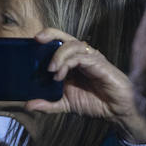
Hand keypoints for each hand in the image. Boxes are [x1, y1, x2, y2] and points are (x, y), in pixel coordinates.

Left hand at [0, 28, 145, 144]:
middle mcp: (82, 56)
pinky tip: (60, 75)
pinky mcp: (99, 63)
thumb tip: (28, 105)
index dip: (47, 38)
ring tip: (51, 71)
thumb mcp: (66, 104)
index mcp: (73, 62)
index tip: (32, 41)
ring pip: (72, 45)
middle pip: (65, 37)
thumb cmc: (95, 103)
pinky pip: (81, 57)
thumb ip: (48, 104)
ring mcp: (91, 58)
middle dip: (51, 34)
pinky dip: (68, 63)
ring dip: (58, 55)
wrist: (117, 111)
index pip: (59, 43)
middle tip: (38, 40)